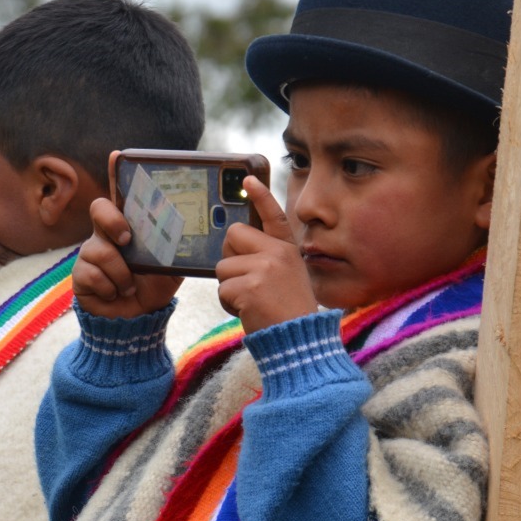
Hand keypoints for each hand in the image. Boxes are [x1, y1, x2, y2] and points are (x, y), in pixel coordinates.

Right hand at [71, 197, 181, 318]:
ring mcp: (90, 254)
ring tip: (129, 287)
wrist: (136, 320)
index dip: (121, 191)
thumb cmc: (152, 289)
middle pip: (99, 209)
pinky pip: (93, 276)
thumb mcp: (171, 271)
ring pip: (101, 252)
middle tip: (127, 241)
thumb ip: (178, 253)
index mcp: (127, 229)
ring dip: (121, 275)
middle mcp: (105, 236)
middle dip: (113, 222)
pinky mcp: (80, 274)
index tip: (132, 210)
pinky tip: (113, 295)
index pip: (119, 200)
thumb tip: (192, 238)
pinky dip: (109, 290)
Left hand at [216, 177, 317, 332]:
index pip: (273, 216)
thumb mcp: (287, 276)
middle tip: (248, 281)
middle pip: (233, 237)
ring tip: (252, 301)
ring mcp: (264, 268)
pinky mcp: (250, 287)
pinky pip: (222, 289)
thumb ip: (267, 258)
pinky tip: (248, 311)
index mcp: (287, 249)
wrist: (298, 341)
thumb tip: (234, 244)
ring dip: (229, 287)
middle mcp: (277, 253)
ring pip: (223, 267)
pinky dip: (229, 304)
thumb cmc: (288, 311)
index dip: (260, 196)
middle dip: (231, 259)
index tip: (247, 179)